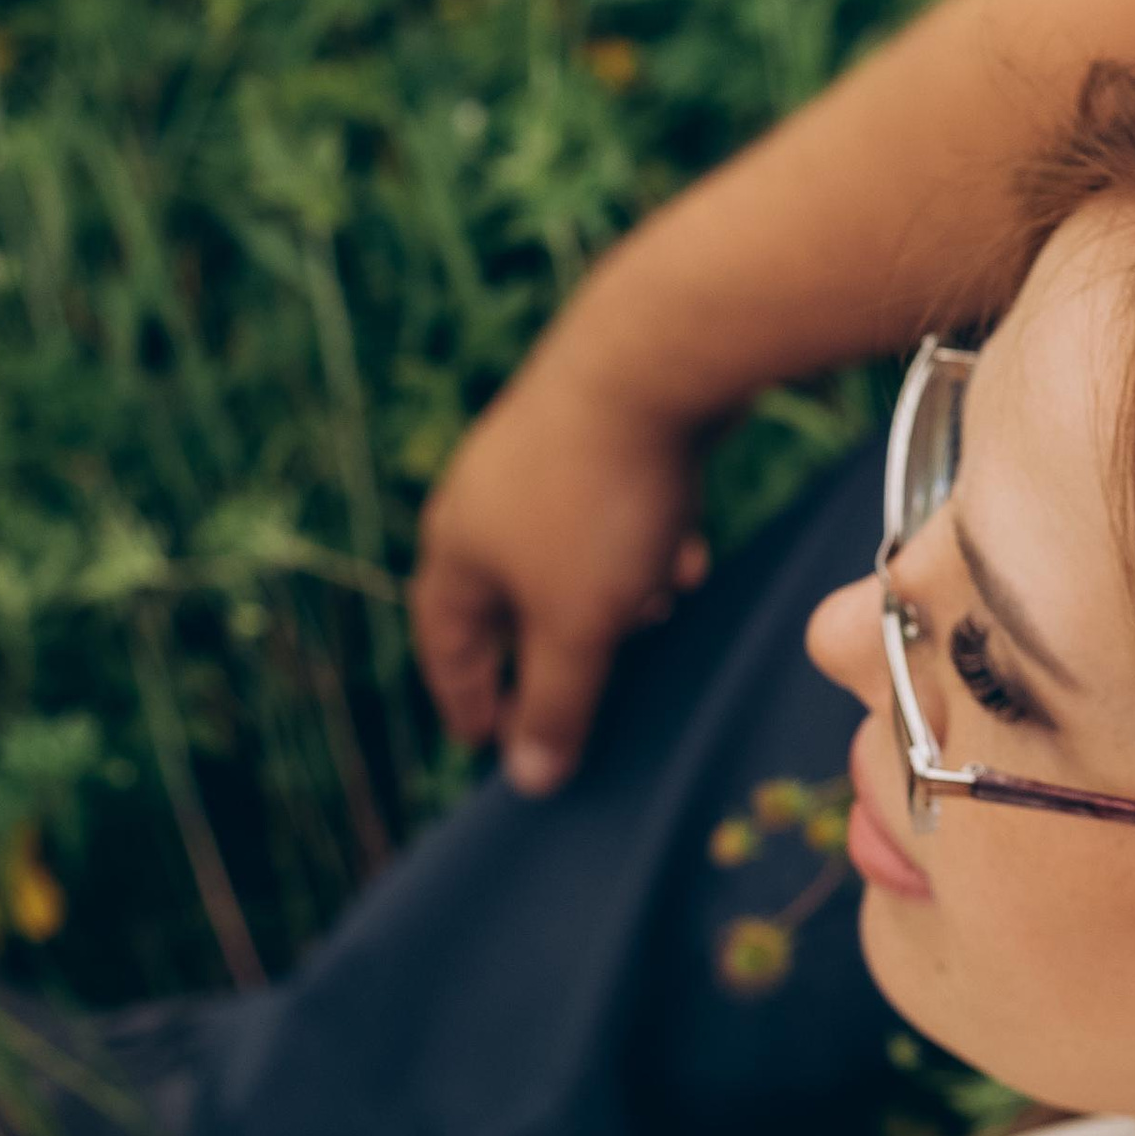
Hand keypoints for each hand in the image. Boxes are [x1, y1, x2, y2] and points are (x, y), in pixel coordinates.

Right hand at [411, 347, 710, 791]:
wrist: (658, 358)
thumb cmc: (602, 500)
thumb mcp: (580, 624)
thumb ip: (554, 701)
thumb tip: (529, 777)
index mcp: (457, 547)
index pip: (447, 644)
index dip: (468, 698)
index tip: (484, 741)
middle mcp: (485, 496)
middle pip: (507, 594)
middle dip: (550, 644)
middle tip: (575, 687)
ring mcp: (540, 453)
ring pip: (568, 548)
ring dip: (607, 592)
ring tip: (652, 615)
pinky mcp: (601, 424)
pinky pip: (613, 505)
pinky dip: (644, 541)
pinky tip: (687, 554)